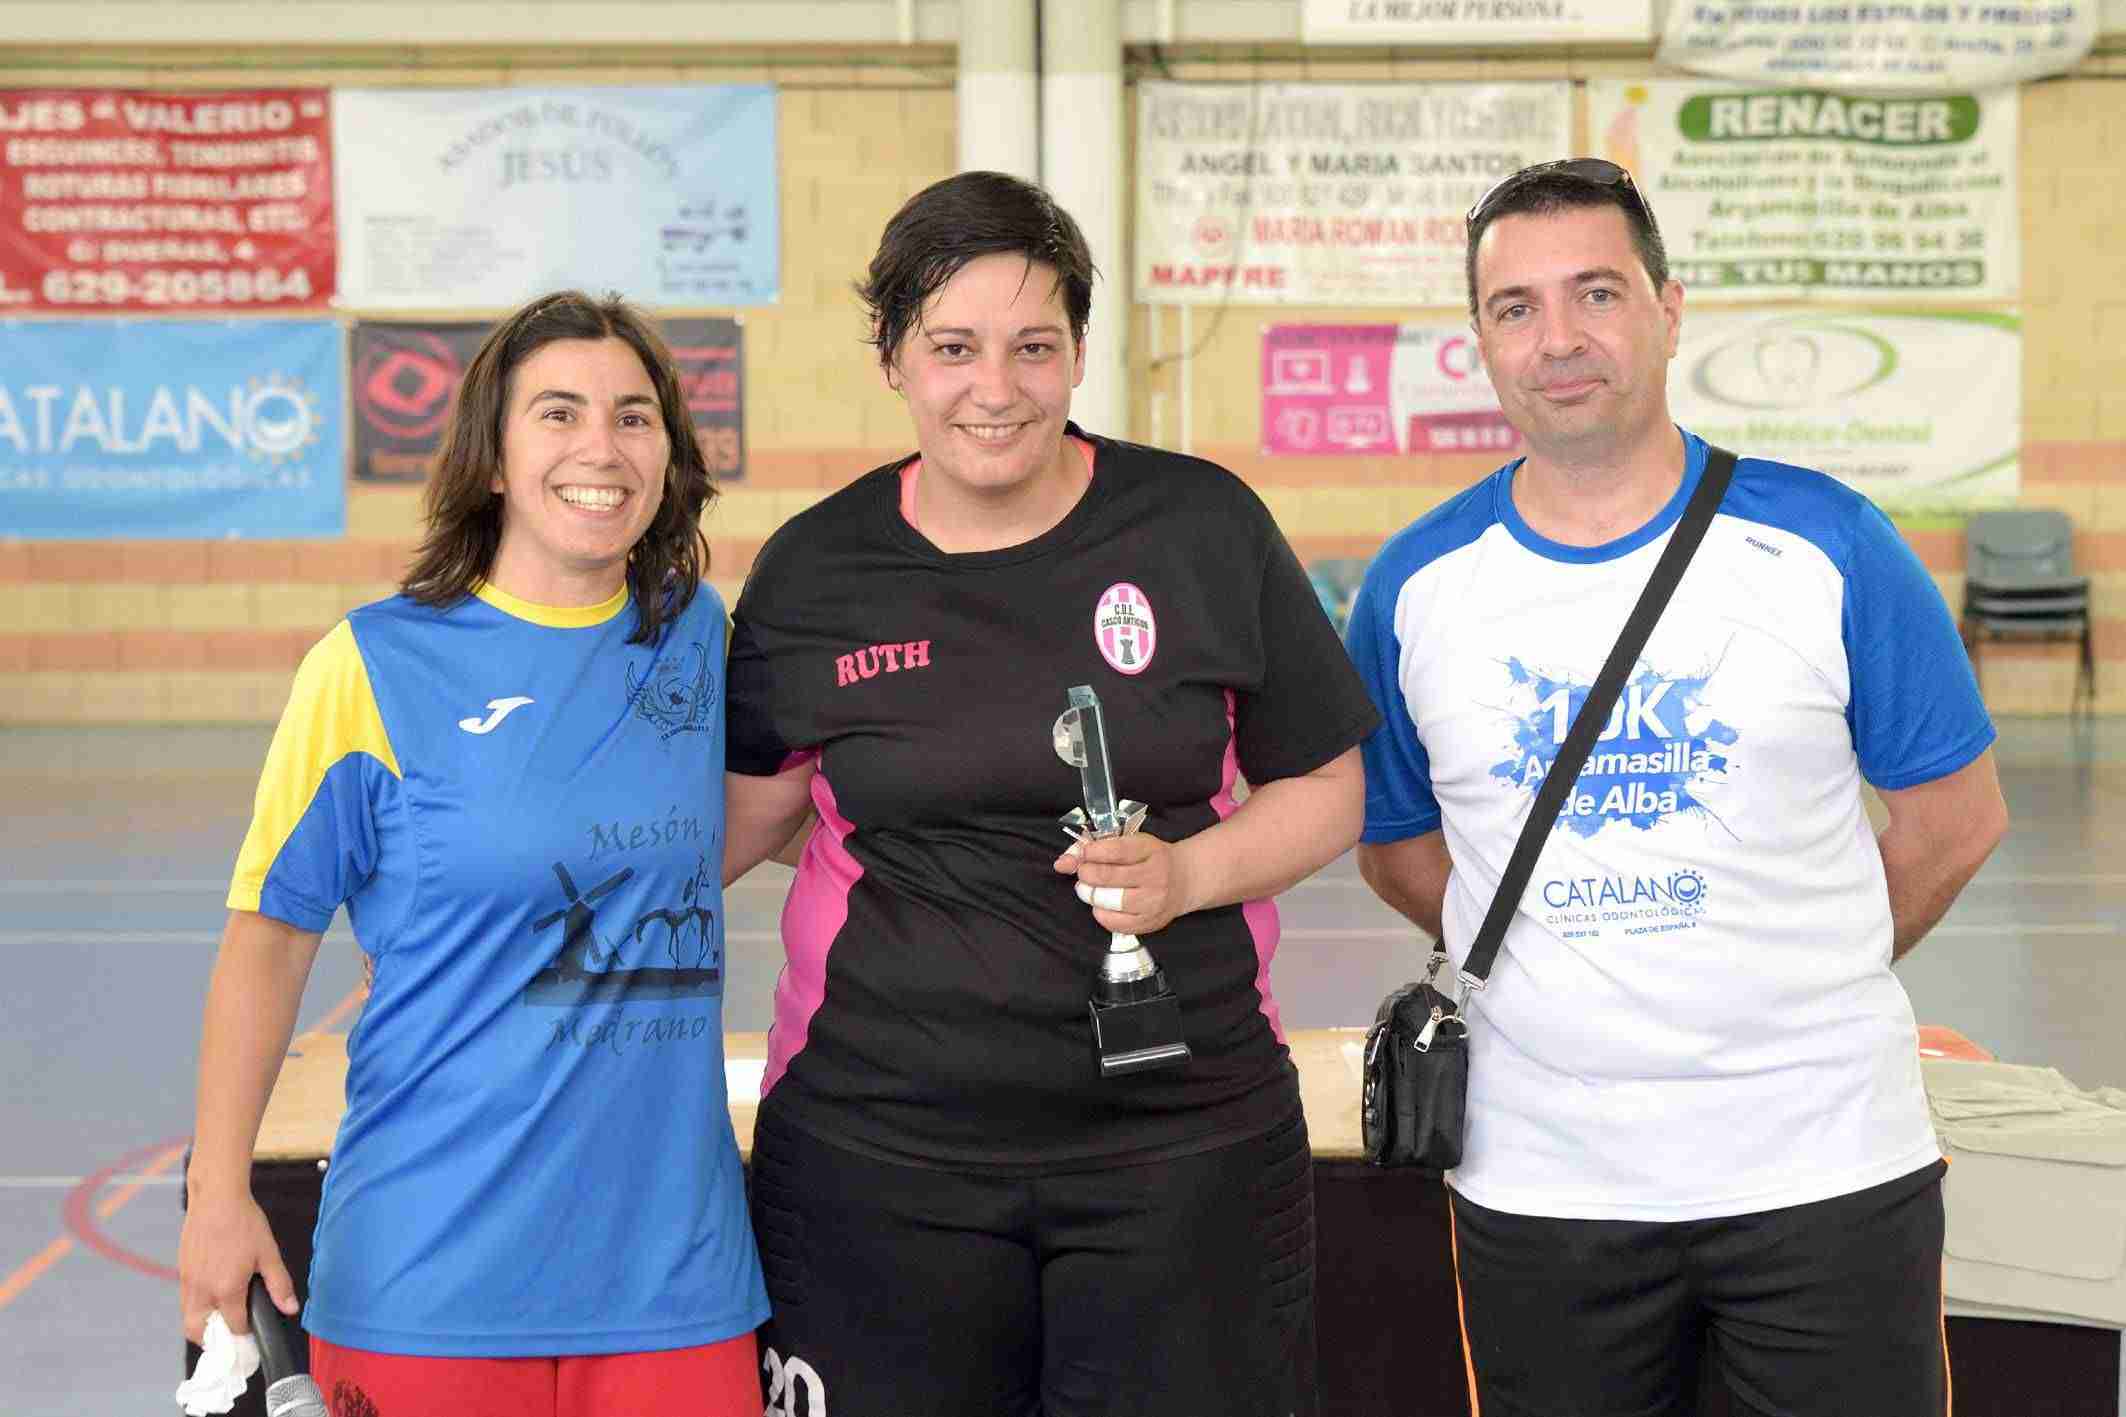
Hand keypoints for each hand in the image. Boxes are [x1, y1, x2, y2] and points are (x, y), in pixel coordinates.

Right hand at [178, 1188, 296, 1343]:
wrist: (216, 1198)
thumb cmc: (244, 1223)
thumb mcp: (268, 1253)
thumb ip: (279, 1285)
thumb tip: (290, 1308)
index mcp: (226, 1289)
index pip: (233, 1326)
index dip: (244, 1334)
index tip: (253, 1334)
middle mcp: (202, 1290)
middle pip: (199, 1332)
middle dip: (214, 1339)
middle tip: (230, 1334)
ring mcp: (188, 1282)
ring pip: (188, 1318)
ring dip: (202, 1324)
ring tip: (223, 1316)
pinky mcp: (181, 1271)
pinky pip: (185, 1300)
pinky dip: (196, 1307)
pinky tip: (213, 1295)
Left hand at [1053, 832, 1197, 935]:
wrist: (1184, 880)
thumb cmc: (1150, 858)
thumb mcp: (1130, 842)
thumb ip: (1095, 847)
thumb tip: (1062, 862)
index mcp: (1150, 850)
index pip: (1115, 850)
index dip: (1091, 852)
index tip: (1084, 853)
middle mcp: (1155, 876)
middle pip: (1106, 877)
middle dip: (1086, 873)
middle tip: (1084, 872)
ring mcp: (1153, 901)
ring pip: (1108, 901)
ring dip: (1089, 894)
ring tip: (1089, 888)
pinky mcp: (1149, 922)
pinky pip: (1113, 922)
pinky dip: (1100, 913)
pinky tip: (1102, 904)